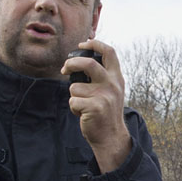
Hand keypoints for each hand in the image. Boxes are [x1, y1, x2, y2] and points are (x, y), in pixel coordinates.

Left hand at [61, 40, 131, 172]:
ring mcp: (104, 96)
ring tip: (84, 106)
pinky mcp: (94, 107)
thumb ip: (104, 77)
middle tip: (64, 69)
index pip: (109, 52)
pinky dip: (74, 108)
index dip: (95, 44)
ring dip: (74, 96)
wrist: (111, 137)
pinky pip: (73, 101)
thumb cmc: (106, 113)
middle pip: (88, 63)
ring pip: (75, 87)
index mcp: (117, 78)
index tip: (84, 43)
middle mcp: (112, 85)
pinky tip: (83, 114)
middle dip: (72, 63)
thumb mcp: (112, 92)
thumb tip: (82, 61)